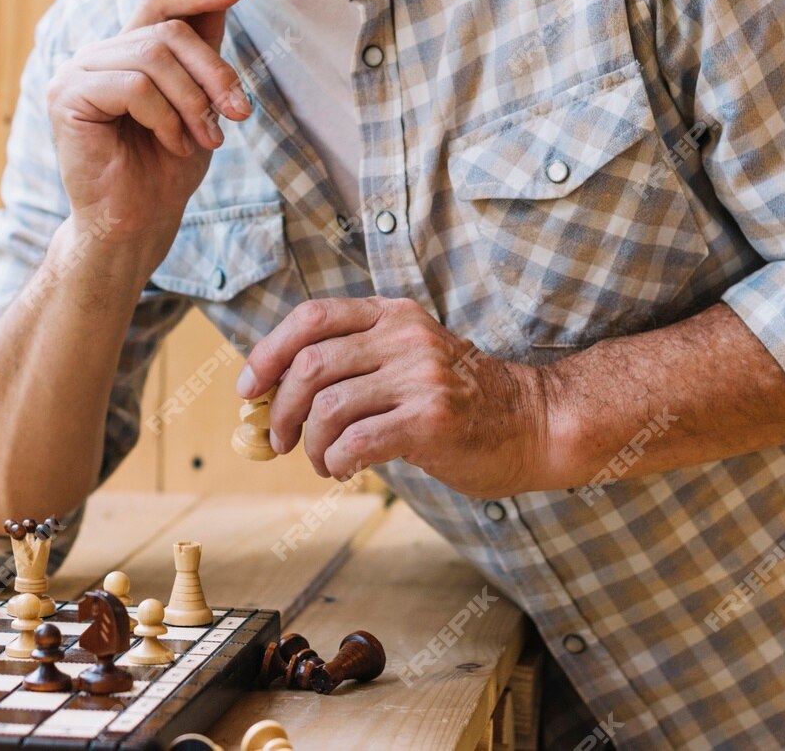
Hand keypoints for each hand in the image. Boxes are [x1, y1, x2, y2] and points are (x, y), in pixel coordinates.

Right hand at [45, 0, 253, 258]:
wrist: (137, 224)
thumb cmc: (165, 168)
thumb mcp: (198, 101)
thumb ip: (203, 52)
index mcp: (124, 51)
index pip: (157, 0)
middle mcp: (97, 55)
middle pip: (167, 31)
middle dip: (213, 71)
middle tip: (237, 113)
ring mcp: (76, 73)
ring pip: (152, 55)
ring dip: (192, 101)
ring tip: (204, 138)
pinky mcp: (66, 97)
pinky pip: (133, 86)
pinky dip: (165, 117)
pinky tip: (172, 143)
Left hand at [237, 296, 552, 497]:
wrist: (534, 423)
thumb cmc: (461, 401)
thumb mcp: (410, 359)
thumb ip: (355, 364)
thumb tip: (275, 396)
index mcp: (394, 315)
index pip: (312, 318)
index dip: (269, 352)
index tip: (251, 388)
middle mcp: (405, 337)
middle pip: (310, 365)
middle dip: (281, 409)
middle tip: (280, 439)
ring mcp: (420, 376)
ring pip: (327, 408)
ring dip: (311, 445)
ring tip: (322, 462)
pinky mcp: (429, 420)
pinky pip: (355, 441)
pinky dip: (335, 461)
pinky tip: (344, 470)